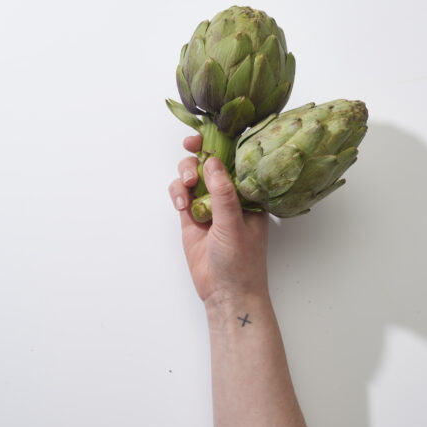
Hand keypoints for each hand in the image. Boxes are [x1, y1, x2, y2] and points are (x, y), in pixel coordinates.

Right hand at [168, 135, 269, 305]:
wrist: (225, 293)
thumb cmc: (241, 261)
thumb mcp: (234, 224)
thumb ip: (223, 193)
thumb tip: (212, 161)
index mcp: (249, 193)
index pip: (237, 160)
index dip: (223, 143)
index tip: (209, 133)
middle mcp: (229, 195)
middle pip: (211, 162)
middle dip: (199, 152)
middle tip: (191, 147)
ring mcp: (209, 205)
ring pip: (193, 175)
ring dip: (186, 173)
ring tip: (188, 187)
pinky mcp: (191, 217)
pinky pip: (181, 194)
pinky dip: (177, 193)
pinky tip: (181, 205)